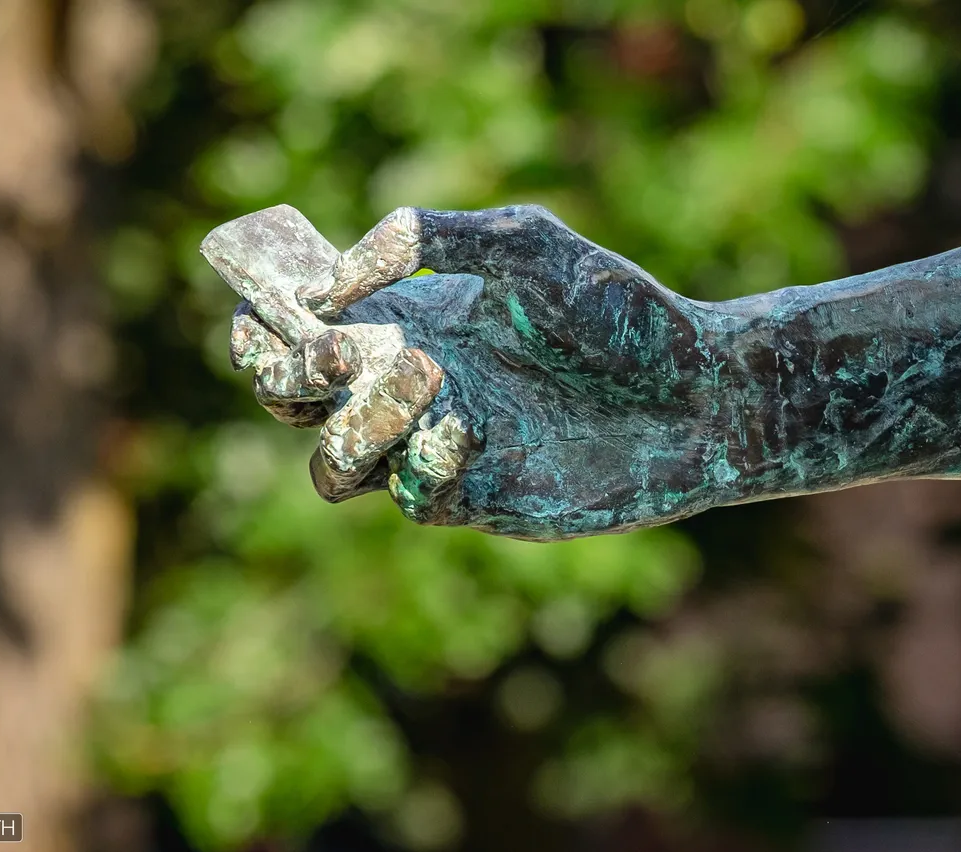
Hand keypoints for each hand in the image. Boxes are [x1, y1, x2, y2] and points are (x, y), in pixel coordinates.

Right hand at [211, 205, 729, 539]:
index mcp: (403, 323)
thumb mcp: (522, 244)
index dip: (259, 329)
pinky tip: (471, 422)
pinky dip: (423, 460)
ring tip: (417, 375)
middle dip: (288, 378)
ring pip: (333, 468)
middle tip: (339, 348)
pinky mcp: (478, 500)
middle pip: (291, 405)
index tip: (264, 310)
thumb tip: (327, 289)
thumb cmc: (618, 311)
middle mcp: (406, 392)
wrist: (700, 390)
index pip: (295, 336)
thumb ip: (423, 241)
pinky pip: (412, 497)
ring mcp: (436, 451)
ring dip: (346, 427)